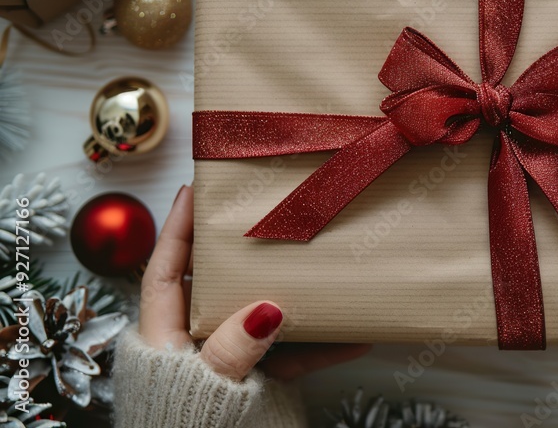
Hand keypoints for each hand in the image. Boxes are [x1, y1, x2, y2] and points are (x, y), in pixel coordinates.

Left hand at [139, 185, 370, 380]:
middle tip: (275, 216)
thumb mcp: (209, 386)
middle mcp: (198, 341)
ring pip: (266, 314)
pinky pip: (295, 355)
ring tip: (328, 266)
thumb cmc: (189, 424)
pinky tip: (357, 335)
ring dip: (298, 297)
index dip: (178, 228)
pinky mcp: (261, 382)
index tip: (197, 189)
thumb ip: (233, 349)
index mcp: (165, 335)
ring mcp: (232, 360)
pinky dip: (323, 347)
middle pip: (222, 282)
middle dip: (249, 250)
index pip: (167, 269)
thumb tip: (268, 309)